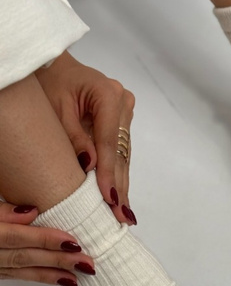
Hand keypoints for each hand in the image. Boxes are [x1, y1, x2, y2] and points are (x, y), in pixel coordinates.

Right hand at [0, 200, 95, 285]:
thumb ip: (1, 210)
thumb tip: (32, 211)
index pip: (15, 237)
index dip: (44, 240)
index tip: (71, 241)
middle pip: (23, 257)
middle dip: (56, 261)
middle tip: (86, 262)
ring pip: (22, 270)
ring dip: (52, 275)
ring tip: (79, 276)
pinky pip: (16, 275)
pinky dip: (40, 277)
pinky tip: (62, 279)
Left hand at [35, 51, 135, 224]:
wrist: (53, 68)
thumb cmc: (49, 82)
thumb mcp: (55, 110)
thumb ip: (74, 138)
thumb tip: (89, 167)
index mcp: (108, 94)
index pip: (109, 142)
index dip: (108, 173)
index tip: (108, 199)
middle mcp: (123, 103)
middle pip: (120, 153)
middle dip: (119, 186)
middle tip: (121, 216)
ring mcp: (125, 113)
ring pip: (123, 156)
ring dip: (121, 184)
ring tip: (123, 214)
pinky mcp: (122, 123)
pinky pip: (119, 153)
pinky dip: (116, 174)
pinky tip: (119, 197)